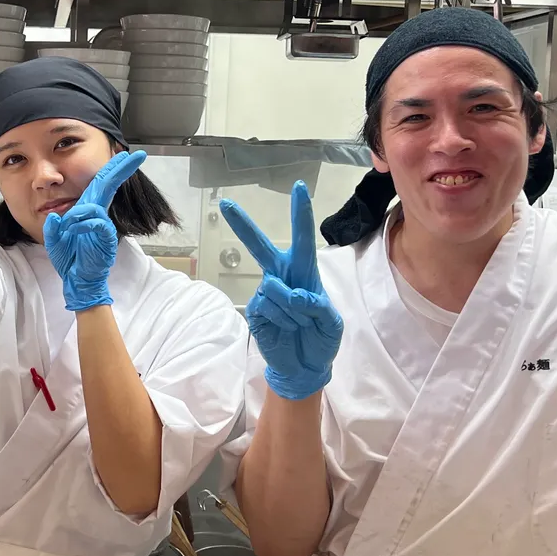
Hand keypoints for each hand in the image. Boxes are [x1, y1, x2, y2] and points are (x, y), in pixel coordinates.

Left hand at [44, 150, 146, 310]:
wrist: (76, 280)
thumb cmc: (69, 259)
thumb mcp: (54, 241)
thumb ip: (53, 228)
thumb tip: (55, 217)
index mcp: (86, 210)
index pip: (100, 185)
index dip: (112, 169)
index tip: (125, 155)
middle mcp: (97, 215)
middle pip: (109, 185)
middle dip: (121, 169)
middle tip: (135, 155)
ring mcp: (103, 226)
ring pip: (93, 206)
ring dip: (77, 214)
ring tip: (68, 229)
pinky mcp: (106, 238)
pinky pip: (97, 222)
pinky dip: (83, 224)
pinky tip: (74, 231)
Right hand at [221, 182, 342, 399]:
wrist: (305, 367)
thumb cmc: (321, 339)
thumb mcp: (331, 323)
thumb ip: (318, 305)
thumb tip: (294, 295)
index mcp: (304, 272)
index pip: (303, 238)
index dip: (301, 214)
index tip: (300, 188)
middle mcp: (281, 277)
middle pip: (261, 247)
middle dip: (243, 225)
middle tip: (226, 204)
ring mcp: (265, 293)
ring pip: (276, 288)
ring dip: (294, 310)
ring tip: (299, 324)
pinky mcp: (255, 310)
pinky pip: (268, 305)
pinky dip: (282, 319)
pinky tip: (285, 329)